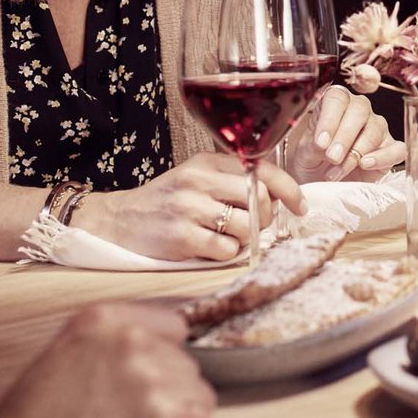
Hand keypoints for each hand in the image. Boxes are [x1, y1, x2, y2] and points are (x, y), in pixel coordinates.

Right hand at [0, 304, 214, 417]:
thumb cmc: (35, 413)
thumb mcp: (67, 355)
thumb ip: (115, 341)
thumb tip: (165, 347)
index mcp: (102, 321)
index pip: (173, 327)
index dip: (163, 355)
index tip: (150, 374)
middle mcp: (130, 343)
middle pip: (185, 365)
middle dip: (167, 389)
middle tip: (129, 410)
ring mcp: (150, 381)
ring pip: (197, 395)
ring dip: (177, 413)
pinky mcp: (164, 414)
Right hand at [73, 153, 304, 260]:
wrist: (118, 221)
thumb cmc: (166, 202)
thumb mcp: (196, 179)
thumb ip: (231, 181)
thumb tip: (277, 198)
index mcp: (206, 163)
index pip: (262, 170)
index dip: (288, 190)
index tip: (299, 206)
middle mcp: (199, 181)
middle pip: (260, 202)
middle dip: (264, 220)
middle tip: (251, 226)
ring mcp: (189, 209)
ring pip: (247, 227)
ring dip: (244, 239)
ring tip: (224, 237)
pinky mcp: (182, 238)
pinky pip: (227, 251)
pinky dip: (226, 255)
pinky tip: (208, 248)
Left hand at [284, 86, 403, 180]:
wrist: (323, 182)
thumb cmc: (314, 161)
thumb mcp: (306, 152)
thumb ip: (314, 145)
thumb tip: (325, 144)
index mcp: (336, 102)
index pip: (337, 98)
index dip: (329, 119)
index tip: (320, 143)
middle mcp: (360, 110)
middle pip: (359, 110)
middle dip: (344, 136)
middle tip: (331, 157)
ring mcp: (378, 128)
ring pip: (375, 130)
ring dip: (355, 153)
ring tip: (337, 172)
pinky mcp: (391, 149)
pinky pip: (396, 149)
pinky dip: (382, 157)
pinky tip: (365, 165)